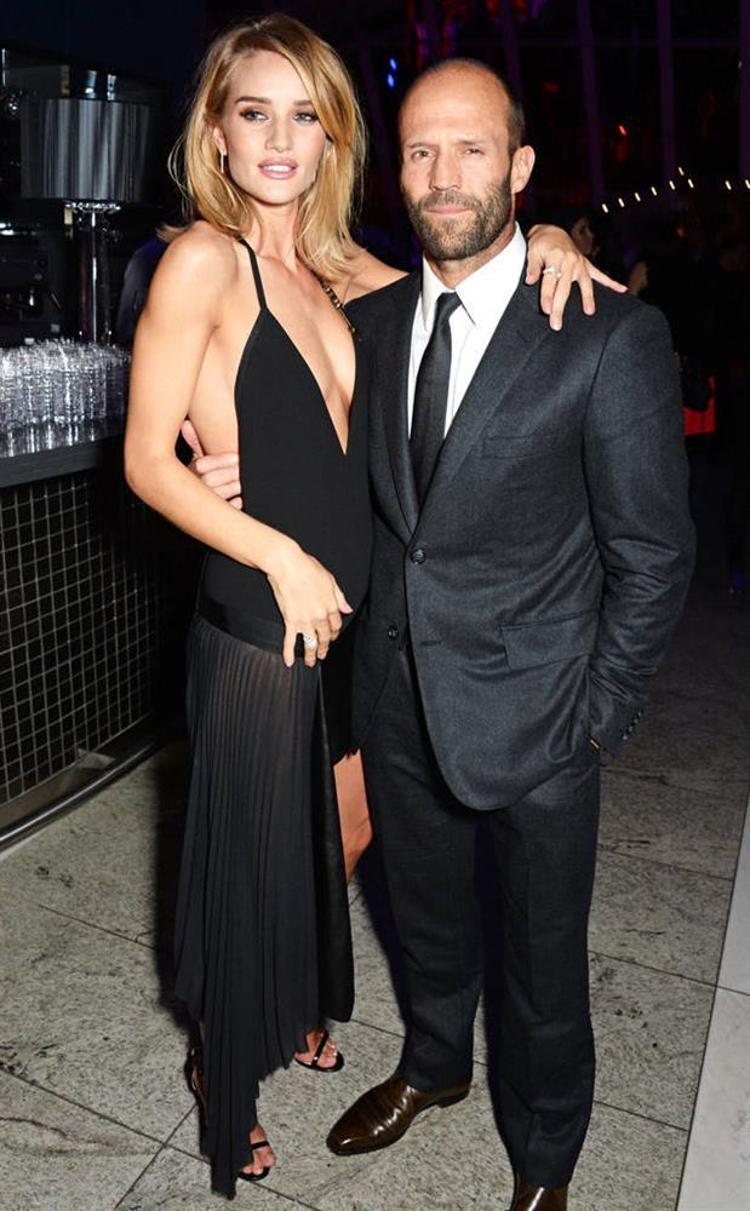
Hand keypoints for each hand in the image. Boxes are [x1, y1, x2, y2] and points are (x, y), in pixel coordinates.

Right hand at [181, 419, 242, 508]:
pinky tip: (239, 500)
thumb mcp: (194, 461)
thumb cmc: (196, 478)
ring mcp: (198, 505)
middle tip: (242, 469)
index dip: (220, 461)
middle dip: (229, 474)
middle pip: (210, 481)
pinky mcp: (207, 519)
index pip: (201, 465)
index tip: (236, 457)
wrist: (187, 505)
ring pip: (216, 497)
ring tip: (241, 482)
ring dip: (231, 488)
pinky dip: (232, 506)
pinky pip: (221, 513)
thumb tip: (186, 423)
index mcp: (187, 472)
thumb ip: (194, 442)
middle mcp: (190, 488)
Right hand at [266, 543, 352, 667]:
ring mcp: (305, 621)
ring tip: (311, 662)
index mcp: (331, 606)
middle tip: (322, 654)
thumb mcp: (330, 580)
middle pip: (325, 637)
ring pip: (311, 643)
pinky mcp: (290, 621)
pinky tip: (289, 661)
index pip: (336, 625)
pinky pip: (290, 640)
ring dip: (311, 654)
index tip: (331, 636)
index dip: (334, 633)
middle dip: (325, 647)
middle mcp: (320, 616)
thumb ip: (340, 598)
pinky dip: (289, 652)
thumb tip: (348, 609)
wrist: (288, 566)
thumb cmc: (307, 568)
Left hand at [526, 224, 625, 330]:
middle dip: (560, 306)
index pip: (550, 280)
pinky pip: (600, 275)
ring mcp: (580, 264)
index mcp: (556, 257)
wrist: (552, 232)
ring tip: (589, 312)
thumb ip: (532, 267)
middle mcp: (570, 261)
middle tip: (556, 324)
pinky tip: (622, 290)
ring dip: (588, 298)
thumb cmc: (541, 244)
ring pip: (585, 284)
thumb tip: (529, 281)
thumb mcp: (532, 251)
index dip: (547, 296)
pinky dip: (612, 283)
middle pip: (565, 288)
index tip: (546, 310)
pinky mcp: (586, 265)